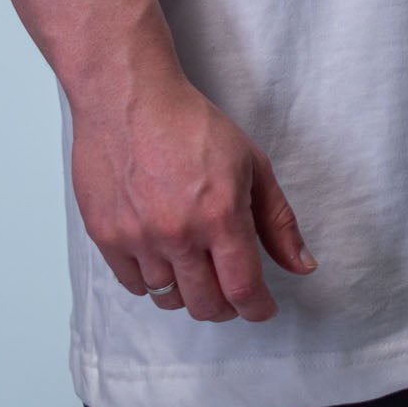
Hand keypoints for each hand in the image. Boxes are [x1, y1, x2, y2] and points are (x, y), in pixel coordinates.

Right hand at [69, 69, 316, 322]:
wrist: (129, 97)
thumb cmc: (190, 124)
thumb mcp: (251, 163)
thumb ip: (277, 220)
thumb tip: (302, 265)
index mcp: (220, 215)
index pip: (243, 290)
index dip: (257, 309)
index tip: (262, 308)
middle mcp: (178, 234)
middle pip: (206, 305)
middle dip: (226, 306)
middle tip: (230, 289)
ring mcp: (138, 238)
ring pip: (168, 297)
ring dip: (187, 290)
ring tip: (193, 264)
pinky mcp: (106, 235)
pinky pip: (133, 285)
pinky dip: (151, 280)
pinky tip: (161, 257)